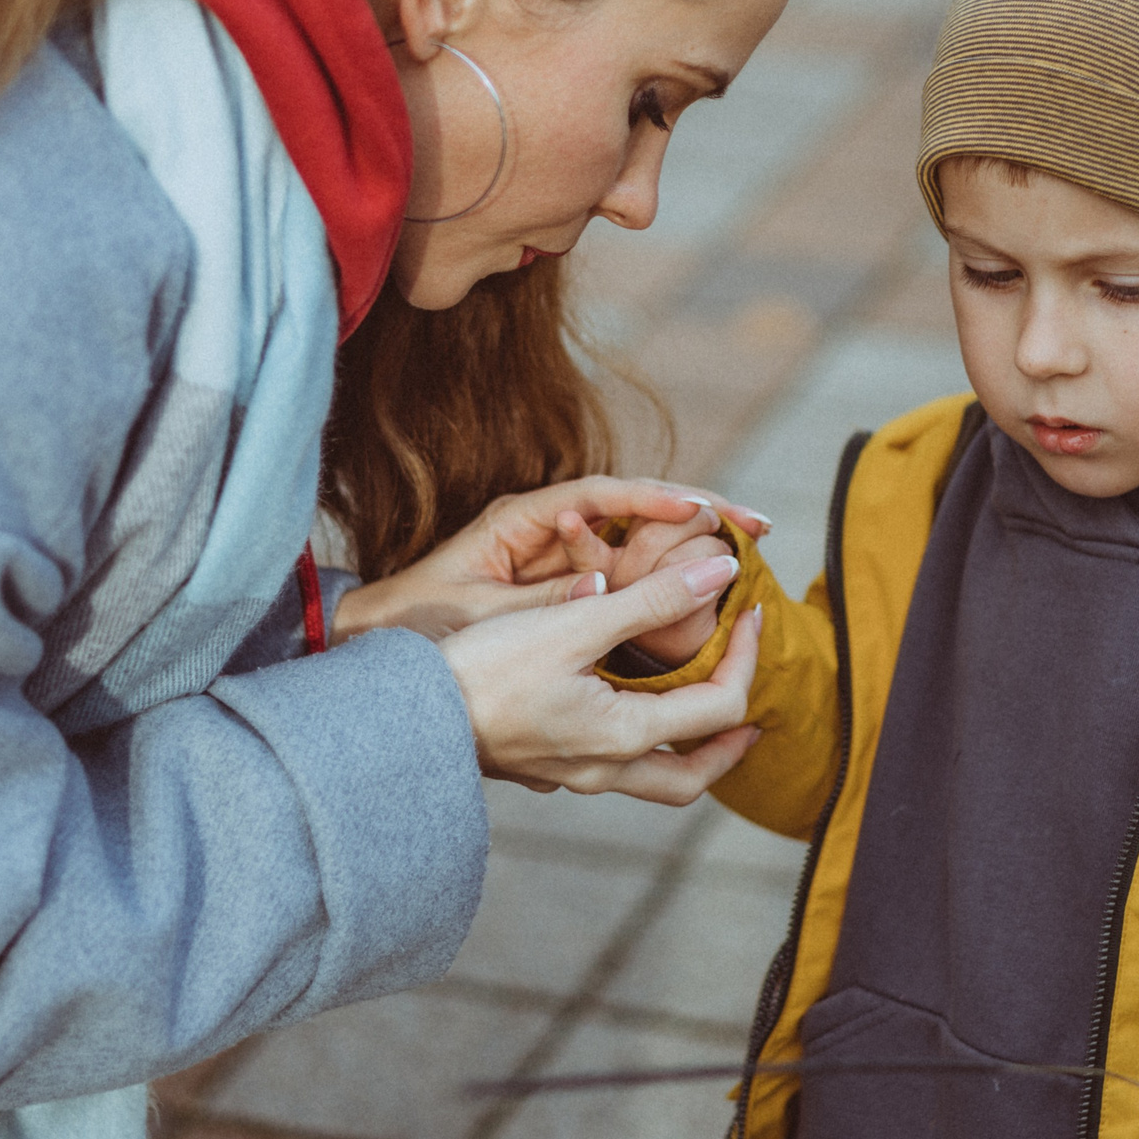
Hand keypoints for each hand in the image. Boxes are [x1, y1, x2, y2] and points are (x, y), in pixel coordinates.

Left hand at [334, 476, 767, 641]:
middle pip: (635, 505)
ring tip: (746, 546)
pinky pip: (623, 574)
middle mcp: (545, 528)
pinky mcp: (561, 588)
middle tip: (757, 524)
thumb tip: (612, 587)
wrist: (381, 647)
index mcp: (524, 518)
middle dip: (696, 509)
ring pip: (636, 537)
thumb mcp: (491, 613)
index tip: (709, 510)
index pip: (606, 492)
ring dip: (689, 541)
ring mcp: (556, 556)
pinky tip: (706, 592)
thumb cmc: (422, 624)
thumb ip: (556, 599)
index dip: (659, 498)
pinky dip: (664, 577)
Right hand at [437, 552, 761, 803]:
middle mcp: (602, 768)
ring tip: (692, 710)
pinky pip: (606, 768)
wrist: (402, 717)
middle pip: (690, 779)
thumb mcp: (574, 622)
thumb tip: (722, 570)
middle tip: (747, 705)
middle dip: (728, 744)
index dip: (745, 656)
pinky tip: (618, 707)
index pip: (718, 707)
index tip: (744, 608)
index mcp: (623, 735)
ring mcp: (569, 775)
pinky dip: (633, 743)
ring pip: (648, 782)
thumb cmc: (484, 669)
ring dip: (683, 751)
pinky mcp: (539, 767)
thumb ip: (651, 598)